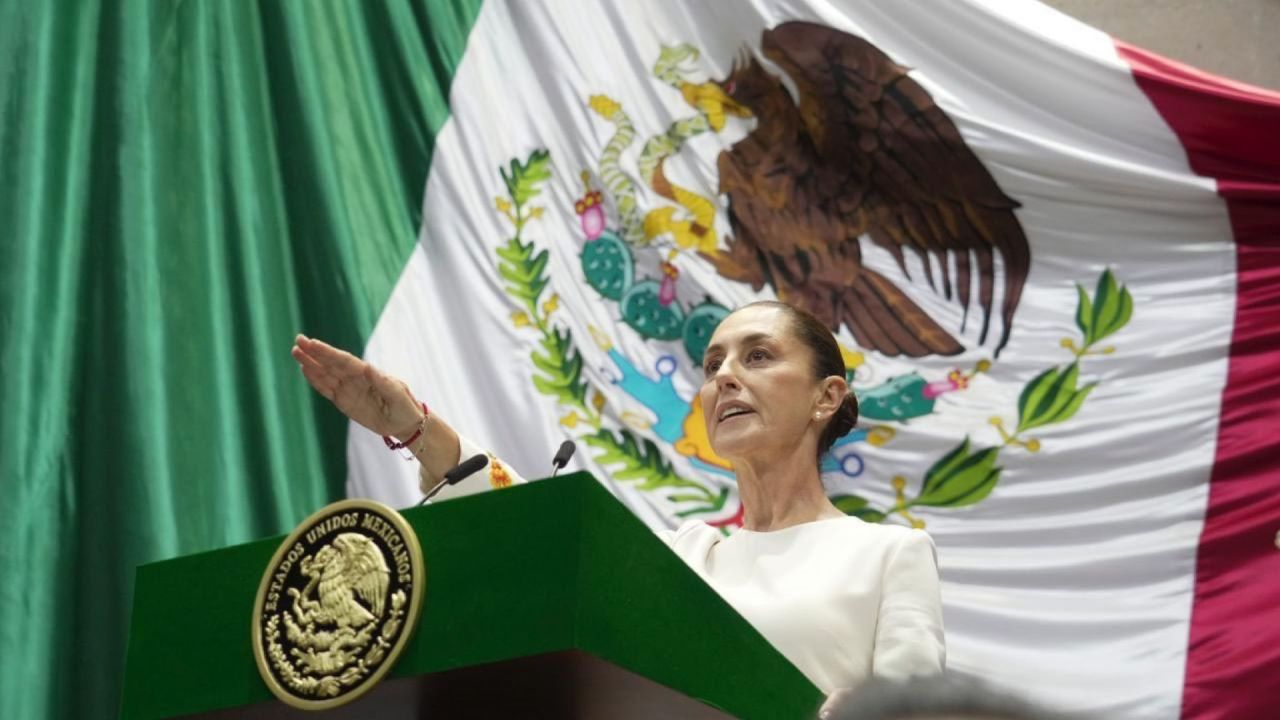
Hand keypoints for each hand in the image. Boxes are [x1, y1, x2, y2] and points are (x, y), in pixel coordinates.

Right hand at [291, 334, 423, 438]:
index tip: (312, 343)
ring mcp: (348, 389)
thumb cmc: (404, 406)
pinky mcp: (344, 401)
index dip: (327, 352)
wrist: (404, 423)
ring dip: (310, 364)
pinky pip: (326, 389)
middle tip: (298, 340)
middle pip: (331, 363)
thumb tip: (367, 367)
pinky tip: (305, 370)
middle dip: (314, 353)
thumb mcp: (396, 394)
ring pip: (325, 374)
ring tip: (296, 352)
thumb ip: (381, 381)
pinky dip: (315, 380)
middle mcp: (355, 378)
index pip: (343, 360)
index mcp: (367, 373)